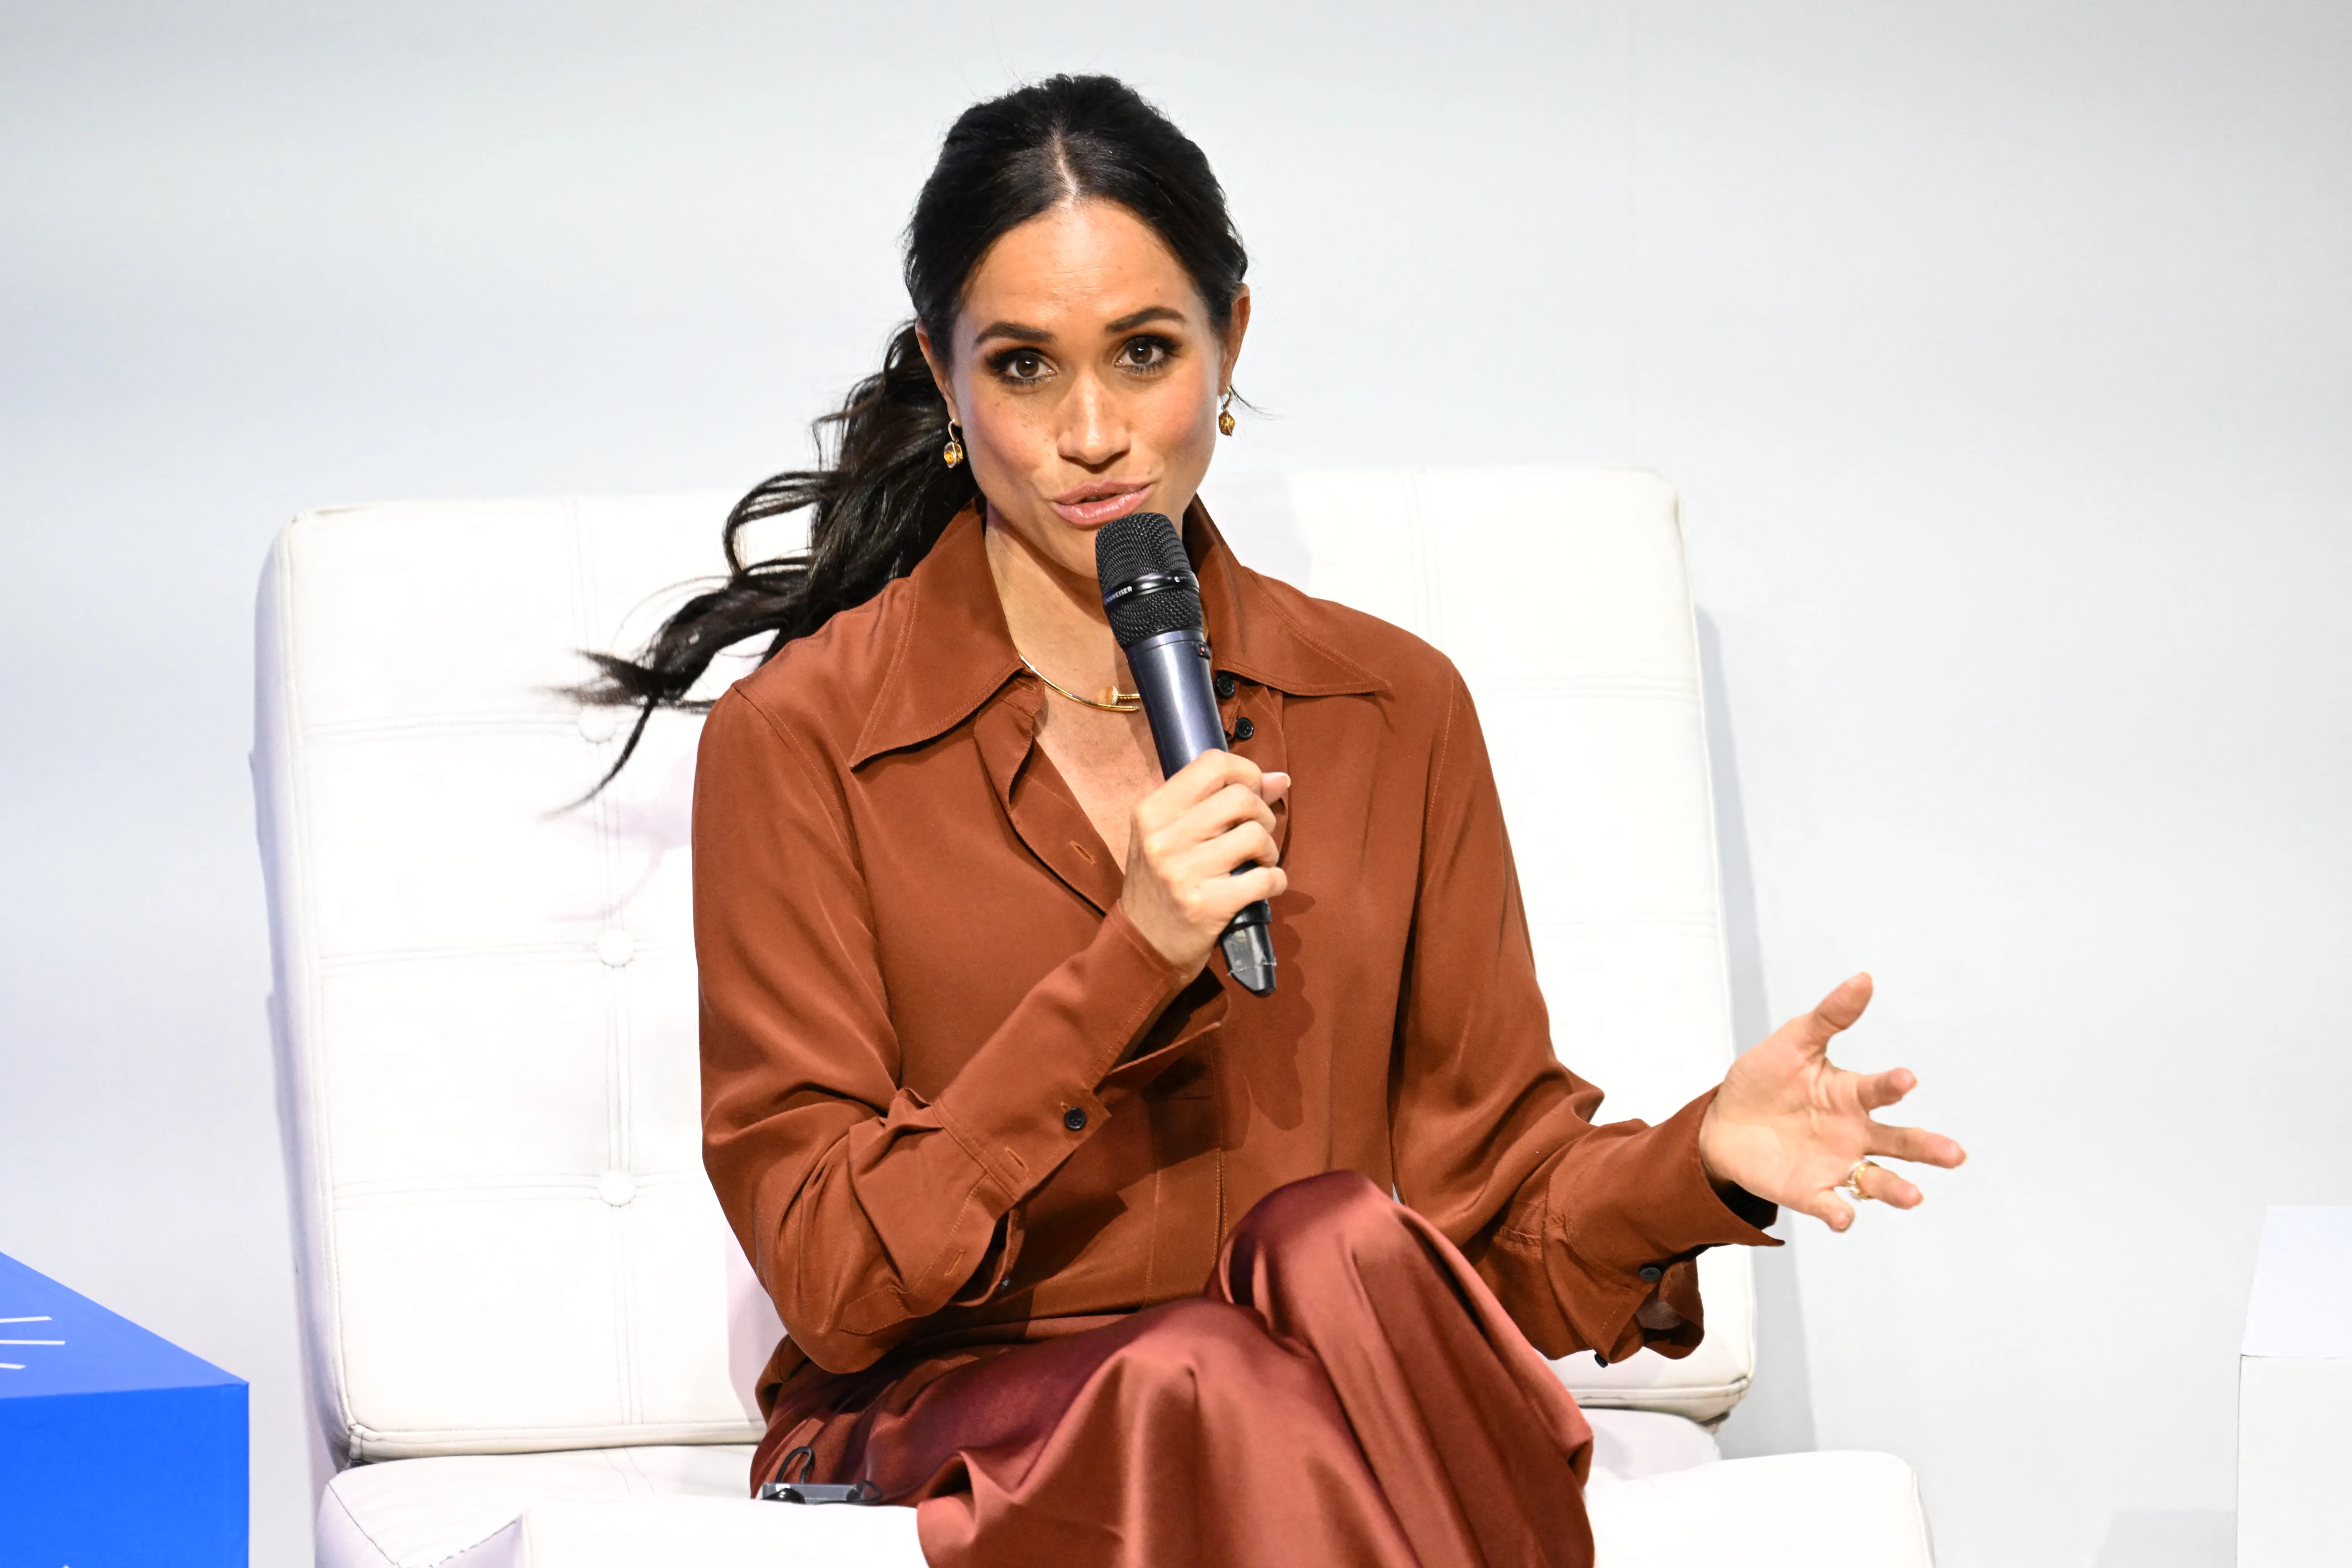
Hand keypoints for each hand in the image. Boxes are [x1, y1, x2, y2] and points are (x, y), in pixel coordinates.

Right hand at [1120, 752, 1289, 976]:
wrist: (1144, 943)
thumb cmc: (1162, 882)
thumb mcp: (1174, 835)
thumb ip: (1219, 801)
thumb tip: (1278, 779)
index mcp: (1152, 811)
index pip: (1212, 764)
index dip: (1244, 773)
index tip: (1250, 792)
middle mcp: (1164, 837)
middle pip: (1241, 798)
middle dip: (1262, 814)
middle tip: (1256, 835)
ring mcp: (1184, 872)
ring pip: (1256, 836)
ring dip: (1269, 850)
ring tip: (1258, 862)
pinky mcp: (1207, 905)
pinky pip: (1265, 879)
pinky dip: (1276, 881)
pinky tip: (1265, 886)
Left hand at [1696, 974, 1966, 1231]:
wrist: (1722, 1122)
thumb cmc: (1764, 1079)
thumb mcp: (1792, 1043)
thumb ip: (1829, 1016)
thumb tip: (1863, 979)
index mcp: (1850, 1095)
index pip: (1879, 1090)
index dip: (1893, 1085)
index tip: (1907, 1079)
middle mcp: (1853, 1134)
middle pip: (1898, 1143)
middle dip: (1926, 1148)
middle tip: (1954, 1154)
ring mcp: (1835, 1165)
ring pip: (1876, 1181)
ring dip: (1896, 1189)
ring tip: (1914, 1196)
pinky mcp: (1809, 1191)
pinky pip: (1830, 1205)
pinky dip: (1839, 1213)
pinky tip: (1843, 1218)